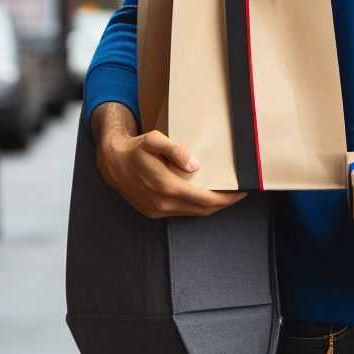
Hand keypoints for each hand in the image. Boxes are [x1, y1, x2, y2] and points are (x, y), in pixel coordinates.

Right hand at [92, 102, 246, 219]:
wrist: (112, 163)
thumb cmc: (136, 149)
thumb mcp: (155, 140)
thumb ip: (176, 150)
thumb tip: (195, 165)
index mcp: (165, 187)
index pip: (205, 199)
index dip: (226, 198)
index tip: (241, 191)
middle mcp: (162, 204)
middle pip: (203, 210)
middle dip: (223, 203)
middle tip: (239, 192)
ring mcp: (157, 210)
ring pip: (193, 213)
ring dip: (211, 206)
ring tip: (226, 194)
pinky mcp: (153, 212)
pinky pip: (182, 212)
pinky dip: (197, 207)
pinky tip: (205, 197)